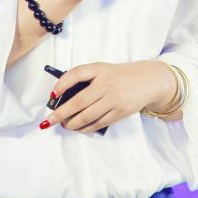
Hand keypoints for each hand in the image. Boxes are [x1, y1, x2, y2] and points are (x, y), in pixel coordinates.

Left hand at [40, 61, 170, 134]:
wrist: (149, 80)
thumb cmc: (120, 76)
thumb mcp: (103, 70)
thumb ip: (86, 79)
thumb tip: (62, 97)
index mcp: (100, 69)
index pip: (76, 74)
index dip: (62, 84)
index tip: (52, 95)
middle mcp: (106, 84)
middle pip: (78, 102)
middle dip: (60, 114)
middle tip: (48, 121)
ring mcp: (114, 99)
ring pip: (87, 116)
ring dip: (72, 124)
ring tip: (64, 126)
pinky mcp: (120, 112)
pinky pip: (98, 123)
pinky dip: (86, 128)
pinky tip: (79, 128)